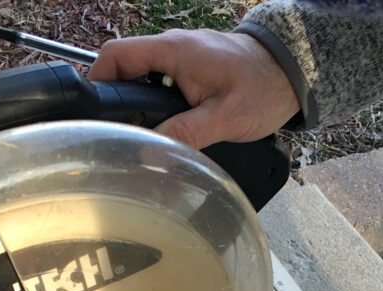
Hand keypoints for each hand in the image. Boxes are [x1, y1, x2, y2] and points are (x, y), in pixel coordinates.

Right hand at [89, 29, 299, 149]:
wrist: (291, 72)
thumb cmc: (263, 87)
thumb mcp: (225, 117)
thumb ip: (186, 133)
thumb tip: (151, 150)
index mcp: (174, 51)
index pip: (117, 55)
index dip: (97, 80)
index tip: (91, 111)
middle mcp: (173, 49)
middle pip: (125, 71)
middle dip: (117, 103)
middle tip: (116, 137)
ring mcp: (181, 58)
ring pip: (143, 81)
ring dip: (139, 108)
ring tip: (139, 140)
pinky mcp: (191, 69)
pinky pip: (161, 85)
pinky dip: (157, 106)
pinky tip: (163, 131)